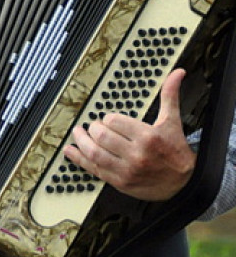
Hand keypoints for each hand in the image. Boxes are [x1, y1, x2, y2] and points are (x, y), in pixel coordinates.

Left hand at [64, 69, 194, 200]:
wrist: (185, 183)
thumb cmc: (175, 151)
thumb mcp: (172, 122)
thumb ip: (169, 96)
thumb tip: (177, 73)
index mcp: (148, 137)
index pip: (114, 121)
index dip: (106, 118)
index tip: (106, 119)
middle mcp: (137, 154)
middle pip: (101, 136)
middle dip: (92, 129)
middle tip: (91, 126)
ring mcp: (127, 170)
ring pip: (94, 153)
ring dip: (81, 141)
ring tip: (77, 133)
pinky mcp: (121, 182)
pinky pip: (94, 170)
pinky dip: (79, 159)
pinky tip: (70, 151)